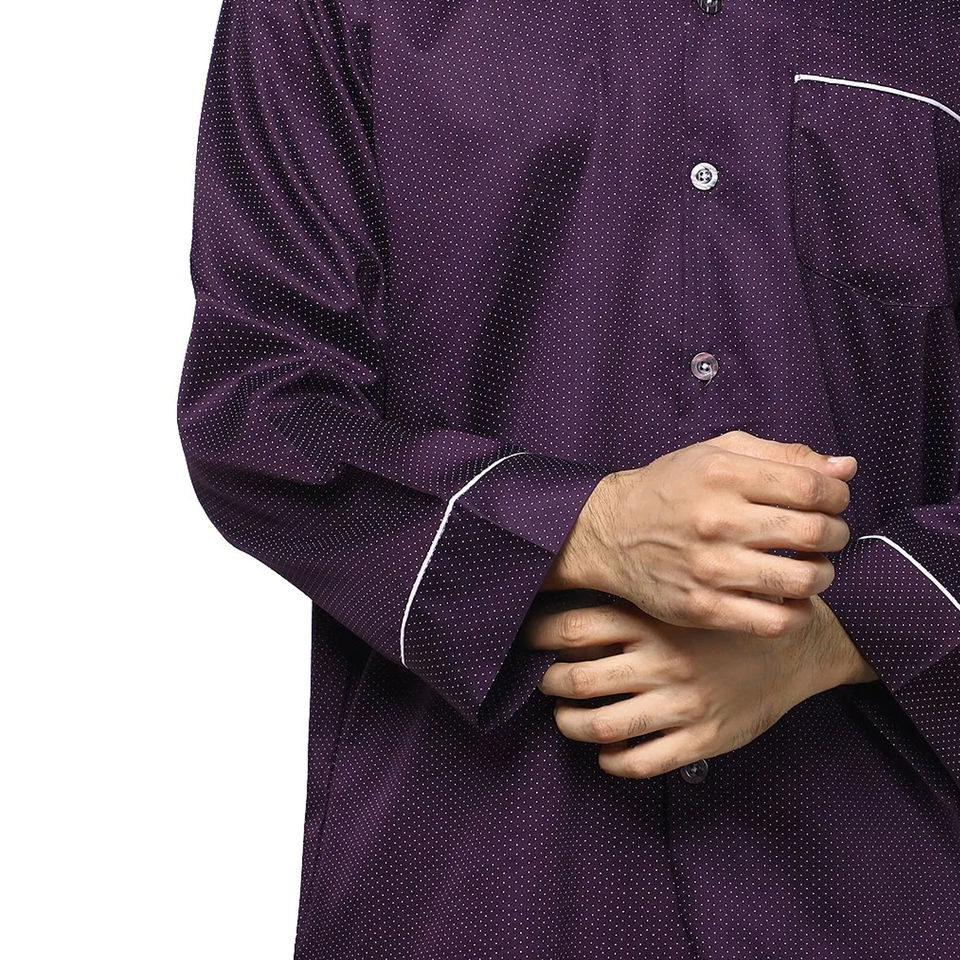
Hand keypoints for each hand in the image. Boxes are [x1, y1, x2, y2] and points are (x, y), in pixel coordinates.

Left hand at [522, 594, 877, 778]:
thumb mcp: (679, 598)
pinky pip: (640, 762)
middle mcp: (661, 660)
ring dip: (570, 725)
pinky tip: (608, 751)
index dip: (536, 635)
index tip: (523, 638)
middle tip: (547, 680)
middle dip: (548, 683)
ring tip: (567, 718)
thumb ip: (630, 607)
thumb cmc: (725, 621)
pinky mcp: (702, 738)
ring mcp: (681, 703)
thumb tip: (562, 618)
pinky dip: (612, 761)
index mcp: (652, 620)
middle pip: (574, 679)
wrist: (799, 647)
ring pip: (599, 726)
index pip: (571, 628)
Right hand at [541, 430, 856, 638]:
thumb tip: (846, 469)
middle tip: (827, 535)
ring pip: (802, 580)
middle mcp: (716, 519)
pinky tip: (790, 598)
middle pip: (813, 532)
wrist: (612, 533)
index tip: (832, 502)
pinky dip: (798, 613)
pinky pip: (775, 621)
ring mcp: (709, 568)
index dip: (837, 496)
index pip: (811, 486)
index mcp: (722, 474)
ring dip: (822, 574)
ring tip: (811, 567)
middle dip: (836, 534)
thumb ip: (783, 456)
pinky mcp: (703, 608)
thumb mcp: (718, 453)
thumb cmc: (671, 488)